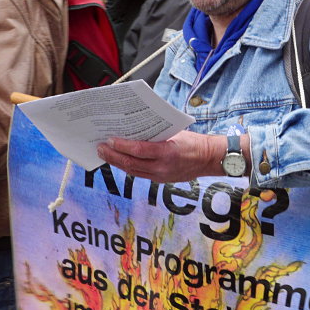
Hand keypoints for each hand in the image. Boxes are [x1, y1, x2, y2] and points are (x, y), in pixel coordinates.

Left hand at [97, 130, 238, 182]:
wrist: (208, 159)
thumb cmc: (193, 141)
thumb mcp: (175, 132)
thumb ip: (155, 133)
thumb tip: (133, 129)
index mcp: (167, 152)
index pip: (138, 150)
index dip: (121, 146)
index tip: (109, 139)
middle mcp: (162, 167)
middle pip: (131, 163)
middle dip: (113, 156)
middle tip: (100, 148)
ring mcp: (161, 176)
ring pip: (133, 171)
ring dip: (117, 163)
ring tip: (105, 154)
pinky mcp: (161, 180)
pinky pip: (140, 174)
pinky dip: (128, 167)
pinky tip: (120, 160)